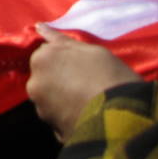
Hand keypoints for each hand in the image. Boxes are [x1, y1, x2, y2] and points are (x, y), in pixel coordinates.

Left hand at [27, 22, 141, 141]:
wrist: (123, 118)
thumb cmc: (110, 75)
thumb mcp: (91, 50)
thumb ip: (61, 40)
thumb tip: (39, 27)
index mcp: (41, 59)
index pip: (47, 54)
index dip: (65, 60)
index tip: (82, 67)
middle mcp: (34, 84)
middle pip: (45, 78)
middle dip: (60, 80)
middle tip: (87, 84)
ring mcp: (42, 110)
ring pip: (51, 100)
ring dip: (63, 100)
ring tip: (90, 103)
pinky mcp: (53, 131)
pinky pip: (61, 121)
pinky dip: (70, 119)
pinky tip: (89, 118)